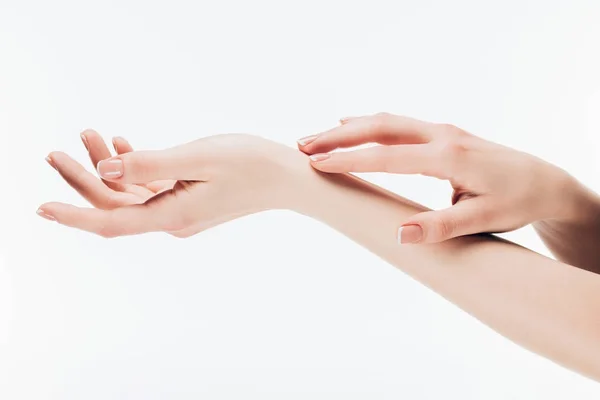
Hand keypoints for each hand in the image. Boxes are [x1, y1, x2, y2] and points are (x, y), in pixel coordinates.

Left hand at [38, 130, 292, 237]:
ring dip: (108, 169)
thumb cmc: (251, 164)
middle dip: (84, 179)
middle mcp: (173, 220)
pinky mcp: (188, 201)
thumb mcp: (198, 158)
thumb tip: (104, 172)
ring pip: (131, 196)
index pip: (112, 221)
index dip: (74, 215)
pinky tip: (123, 146)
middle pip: (116, 205)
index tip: (41, 208)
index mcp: (173, 215)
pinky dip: (133, 170)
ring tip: (91, 135)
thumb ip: (150, 165)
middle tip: (57, 152)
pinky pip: (150, 190)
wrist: (287, 177)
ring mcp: (180, 212)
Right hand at [297, 112, 581, 243]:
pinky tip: (352, 129)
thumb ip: (441, 227)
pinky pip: (398, 124)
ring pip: (387, 121)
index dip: (349, 160)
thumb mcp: (483, 220)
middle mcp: (441, 136)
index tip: (316, 164)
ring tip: (316, 139)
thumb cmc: (515, 201)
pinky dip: (369, 126)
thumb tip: (398, 235)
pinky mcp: (442, 134)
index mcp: (447, 156)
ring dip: (349, 129)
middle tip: (302, 146)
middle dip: (338, 136)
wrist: (544, 181)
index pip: (387, 156)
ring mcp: (442, 131)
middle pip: (380, 127)